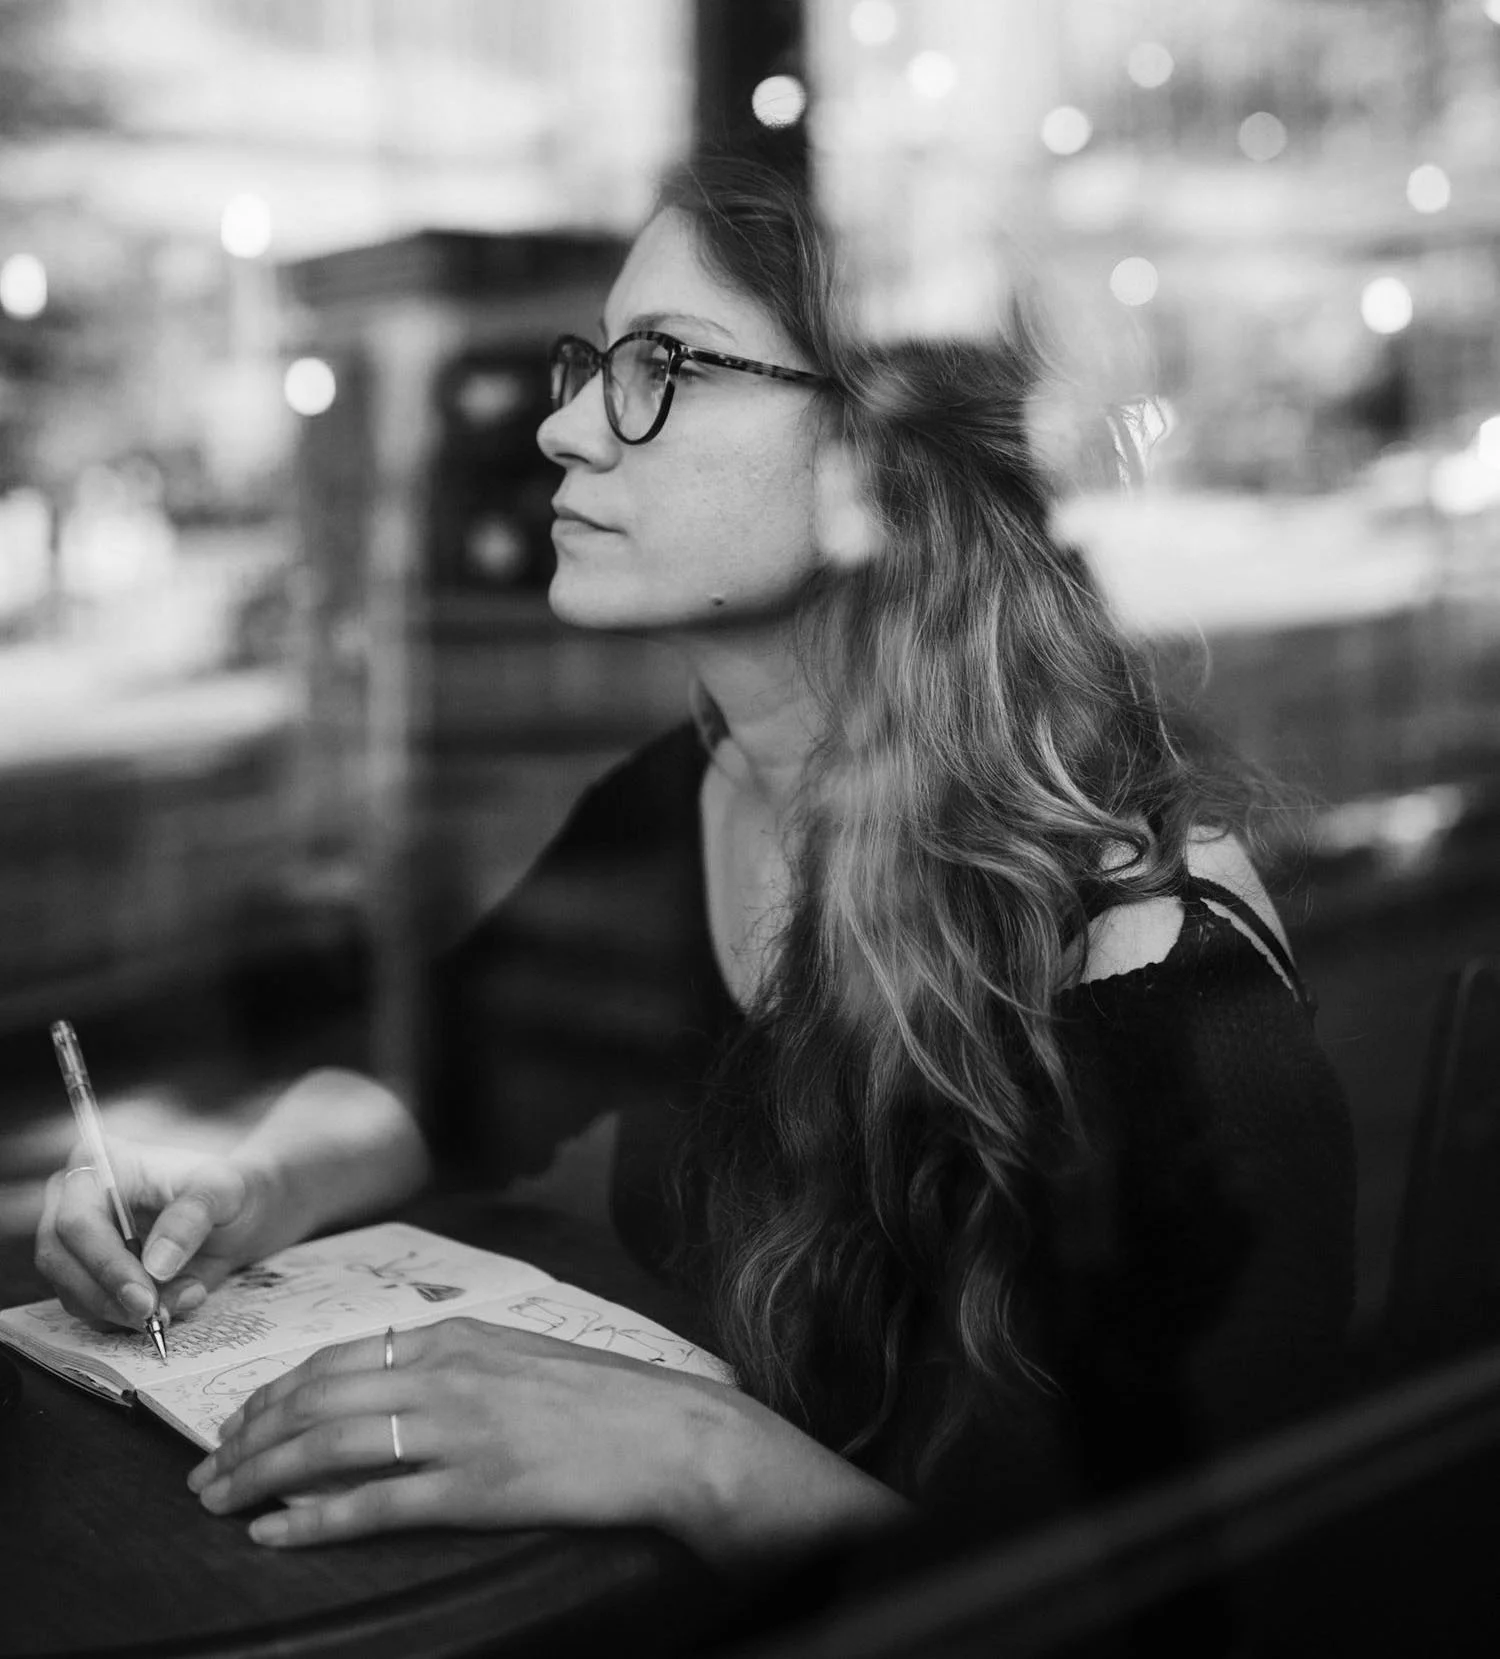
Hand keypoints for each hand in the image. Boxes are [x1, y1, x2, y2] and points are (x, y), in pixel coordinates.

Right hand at [34, 1142, 278, 1330]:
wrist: (232, 1214)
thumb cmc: (223, 1190)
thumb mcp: (221, 1191)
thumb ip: (190, 1218)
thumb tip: (156, 1265)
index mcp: (99, 1166)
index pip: (77, 1221)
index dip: (105, 1264)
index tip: (144, 1296)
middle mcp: (73, 1201)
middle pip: (61, 1261)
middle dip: (110, 1297)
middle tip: (156, 1315)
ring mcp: (73, 1240)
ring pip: (72, 1292)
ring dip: (123, 1312)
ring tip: (185, 1297)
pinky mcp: (85, 1273)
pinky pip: (91, 1309)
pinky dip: (128, 1318)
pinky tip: (174, 1302)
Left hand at [186, 1317, 722, 1548]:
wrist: (668, 1433)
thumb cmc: (601, 1398)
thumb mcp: (521, 1355)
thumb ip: (456, 1363)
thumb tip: (392, 1380)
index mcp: (456, 1337)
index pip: (337, 1359)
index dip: (275, 1392)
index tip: (239, 1421)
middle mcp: (445, 1373)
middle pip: (316, 1399)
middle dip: (247, 1436)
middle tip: (206, 1469)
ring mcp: (457, 1430)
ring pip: (327, 1445)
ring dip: (260, 1474)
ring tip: (220, 1500)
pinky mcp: (474, 1488)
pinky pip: (373, 1504)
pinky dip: (313, 1518)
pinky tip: (276, 1532)